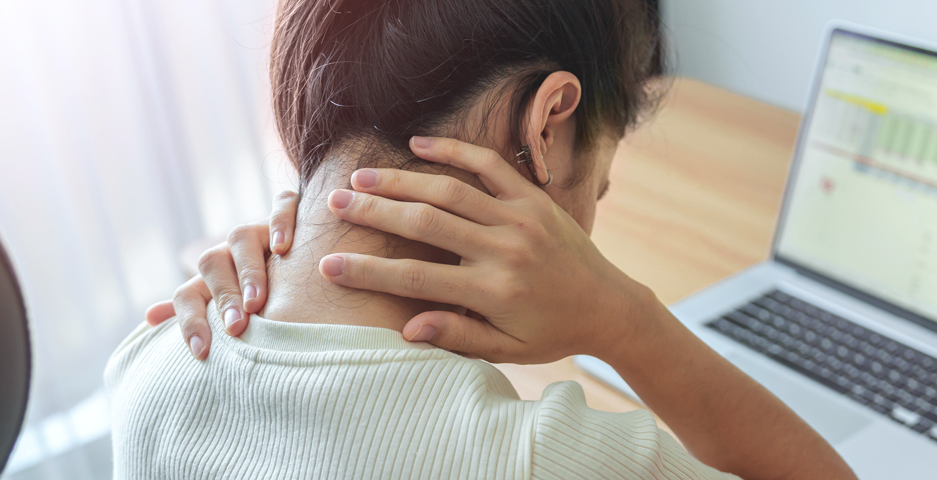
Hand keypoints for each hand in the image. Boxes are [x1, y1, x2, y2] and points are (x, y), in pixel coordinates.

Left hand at [145, 190, 300, 358]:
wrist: (301, 253)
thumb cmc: (265, 290)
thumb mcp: (231, 304)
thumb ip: (195, 311)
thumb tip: (148, 319)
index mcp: (212, 277)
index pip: (188, 294)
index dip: (190, 320)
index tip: (202, 352)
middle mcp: (230, 250)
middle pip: (212, 264)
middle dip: (223, 298)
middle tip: (236, 328)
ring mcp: (259, 230)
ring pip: (241, 238)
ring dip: (247, 270)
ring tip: (256, 300)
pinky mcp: (291, 213)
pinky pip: (282, 205)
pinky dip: (280, 222)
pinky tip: (284, 247)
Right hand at [319, 136, 658, 363]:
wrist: (609, 307)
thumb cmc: (551, 333)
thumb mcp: (507, 350)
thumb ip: (458, 338)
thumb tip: (407, 329)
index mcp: (493, 292)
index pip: (416, 280)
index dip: (368, 273)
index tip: (327, 266)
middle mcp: (504, 250)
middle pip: (424, 224)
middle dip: (374, 213)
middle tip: (332, 204)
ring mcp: (520, 218)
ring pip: (450, 190)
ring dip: (401, 180)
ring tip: (360, 177)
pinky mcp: (534, 199)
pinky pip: (490, 166)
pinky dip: (454, 151)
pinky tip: (418, 144)